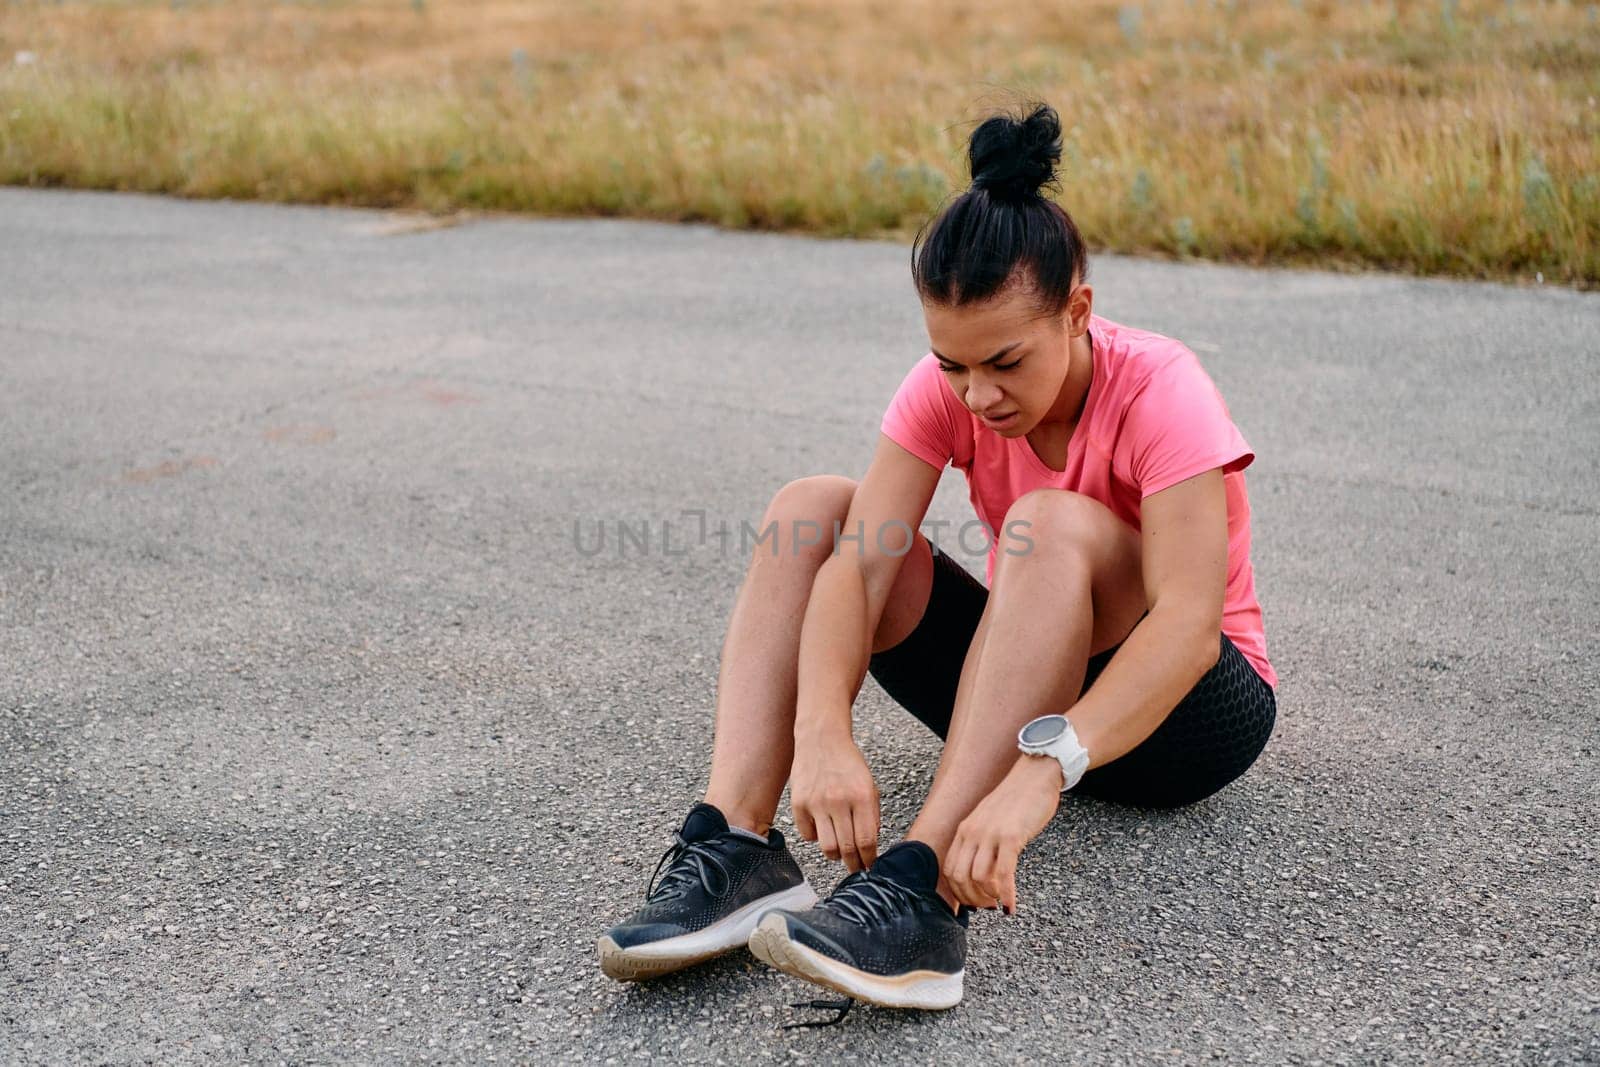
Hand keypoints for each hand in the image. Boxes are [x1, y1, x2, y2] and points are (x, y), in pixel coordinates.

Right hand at [790, 731, 879, 871]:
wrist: (822, 739)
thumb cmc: (848, 763)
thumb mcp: (869, 785)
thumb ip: (871, 816)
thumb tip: (869, 846)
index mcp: (862, 796)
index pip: (867, 840)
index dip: (869, 859)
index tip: (870, 866)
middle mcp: (839, 801)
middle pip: (846, 849)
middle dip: (854, 865)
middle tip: (856, 869)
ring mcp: (816, 803)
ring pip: (826, 847)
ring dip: (835, 856)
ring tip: (839, 853)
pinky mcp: (798, 803)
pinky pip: (807, 835)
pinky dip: (816, 838)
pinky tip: (822, 830)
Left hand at [944, 755, 1062, 913]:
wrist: (1035, 775)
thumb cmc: (1018, 800)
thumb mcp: (991, 821)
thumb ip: (983, 842)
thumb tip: (983, 874)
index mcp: (965, 830)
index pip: (949, 869)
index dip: (958, 892)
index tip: (972, 903)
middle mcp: (972, 832)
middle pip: (959, 877)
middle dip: (971, 899)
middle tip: (987, 907)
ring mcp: (990, 834)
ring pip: (978, 878)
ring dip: (988, 898)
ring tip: (999, 903)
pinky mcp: (1010, 836)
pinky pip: (1002, 874)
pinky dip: (1006, 894)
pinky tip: (1011, 906)